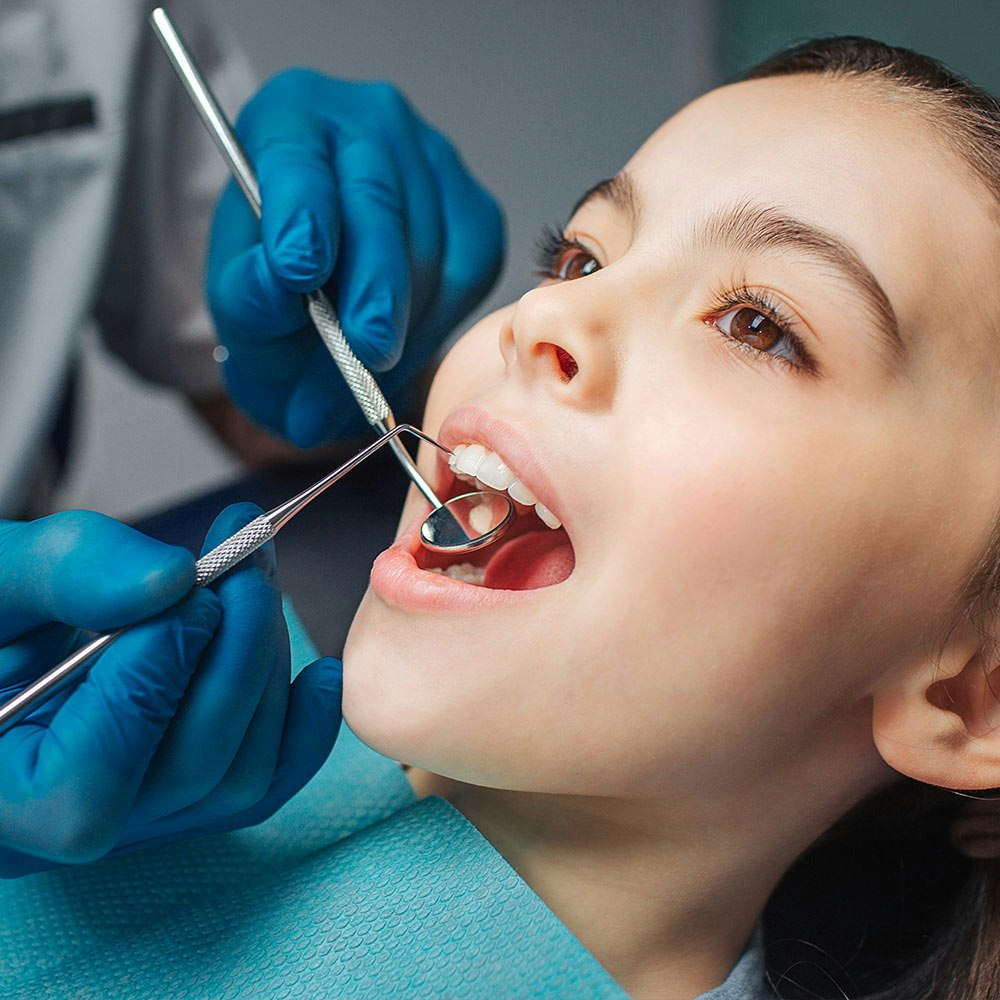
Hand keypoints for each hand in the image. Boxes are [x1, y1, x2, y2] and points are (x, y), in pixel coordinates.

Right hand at [0, 506, 341, 876]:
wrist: (5, 633)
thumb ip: (67, 574)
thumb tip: (172, 580)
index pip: (91, 783)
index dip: (156, 676)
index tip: (190, 585)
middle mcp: (65, 831)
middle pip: (190, 773)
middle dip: (237, 654)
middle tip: (248, 563)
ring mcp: (136, 819)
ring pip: (239, 776)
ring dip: (265, 668)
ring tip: (255, 579)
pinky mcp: (183, 794)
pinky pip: (261, 784)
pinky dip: (301, 728)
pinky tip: (319, 673)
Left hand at [207, 70, 504, 445]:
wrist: (318, 304)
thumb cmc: (274, 290)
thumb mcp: (238, 301)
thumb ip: (248, 295)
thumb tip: (277, 284)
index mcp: (289, 120)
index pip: (296, 159)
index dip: (300, 212)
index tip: (295, 269)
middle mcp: (368, 122)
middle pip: (378, 203)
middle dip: (374, 287)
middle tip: (365, 350)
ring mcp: (433, 161)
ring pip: (429, 248)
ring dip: (400, 326)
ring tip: (361, 377)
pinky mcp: (476, 212)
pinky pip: (467, 274)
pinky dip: (436, 322)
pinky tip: (402, 345)